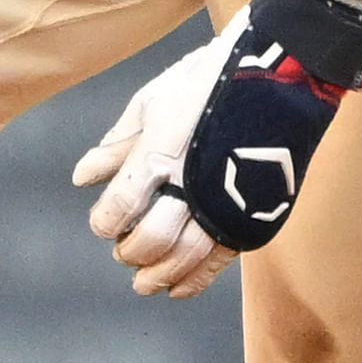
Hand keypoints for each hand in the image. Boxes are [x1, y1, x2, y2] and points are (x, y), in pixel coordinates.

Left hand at [72, 0, 361, 295]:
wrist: (278, 73)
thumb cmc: (209, 79)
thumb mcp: (152, 101)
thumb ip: (118, 145)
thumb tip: (82, 176)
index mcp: (160, 153)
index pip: (120, 205)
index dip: (106, 221)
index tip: (104, 224)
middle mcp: (190, 184)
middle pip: (151, 239)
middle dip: (131, 252)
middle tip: (123, 252)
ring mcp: (225, 202)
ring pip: (185, 258)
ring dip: (159, 275)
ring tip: (145, 283)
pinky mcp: (253, 214)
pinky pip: (220, 260)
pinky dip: (195, 280)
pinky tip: (178, 289)